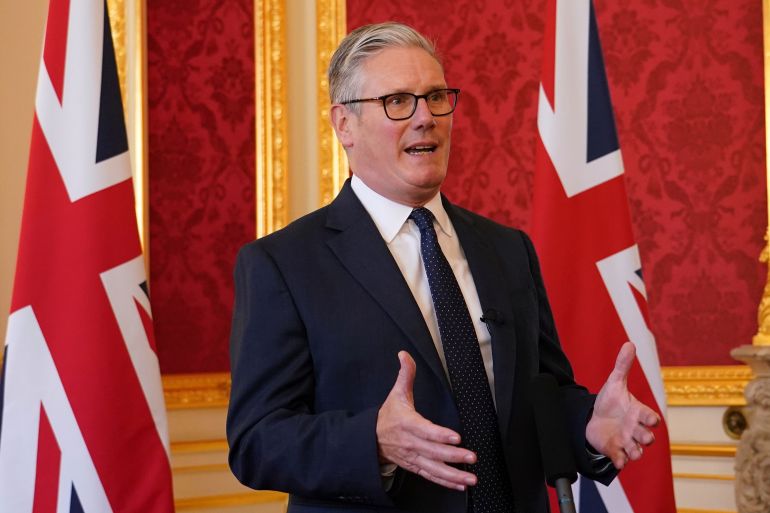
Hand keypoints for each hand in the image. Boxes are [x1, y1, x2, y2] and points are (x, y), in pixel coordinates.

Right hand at [376, 351, 477, 490]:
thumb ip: (405, 374)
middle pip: (433, 451)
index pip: (425, 430)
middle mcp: (411, 443)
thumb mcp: (396, 393)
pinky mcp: (415, 466)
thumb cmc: (389, 415)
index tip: (456, 437)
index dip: (440, 435)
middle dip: (453, 456)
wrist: (372, 438)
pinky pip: (432, 476)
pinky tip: (461, 484)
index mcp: (407, 423)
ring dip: (453, 474)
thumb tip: (404, 355)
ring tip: (470, 477)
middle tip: (471, 457)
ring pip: (434, 468)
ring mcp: (413, 457)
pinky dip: (446, 482)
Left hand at [585, 342, 659, 469]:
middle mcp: (634, 429)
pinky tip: (618, 461)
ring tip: (633, 453)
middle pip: (646, 436)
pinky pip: (620, 458)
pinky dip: (620, 460)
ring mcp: (625, 441)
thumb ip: (622, 365)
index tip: (650, 419)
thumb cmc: (611, 401)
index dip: (651, 419)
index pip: (649, 417)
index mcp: (637, 413)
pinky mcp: (614, 450)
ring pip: (636, 451)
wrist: (594, 418)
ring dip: (635, 452)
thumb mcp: (615, 382)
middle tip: (644, 437)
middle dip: (646, 437)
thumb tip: (629, 343)